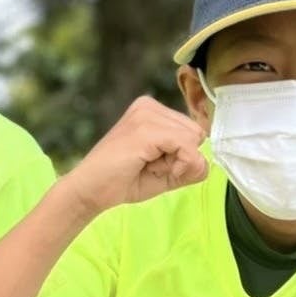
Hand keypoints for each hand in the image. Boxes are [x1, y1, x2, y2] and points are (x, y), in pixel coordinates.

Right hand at [62, 96, 208, 214]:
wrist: (90, 191)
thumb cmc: (123, 181)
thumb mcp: (165, 173)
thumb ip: (190, 167)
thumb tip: (206, 162)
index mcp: (152, 111)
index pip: (192, 130)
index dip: (182, 155)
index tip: (155, 166)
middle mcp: (149, 106)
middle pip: (196, 132)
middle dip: (180, 158)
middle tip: (150, 167)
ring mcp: (146, 115)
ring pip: (193, 139)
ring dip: (176, 162)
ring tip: (146, 165)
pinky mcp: (146, 129)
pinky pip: (186, 146)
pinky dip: (178, 164)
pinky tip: (153, 168)